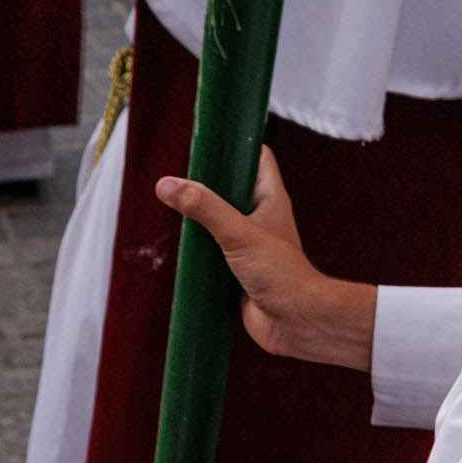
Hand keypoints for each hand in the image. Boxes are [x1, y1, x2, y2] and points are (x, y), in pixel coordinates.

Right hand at [156, 147, 377, 369]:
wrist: (295, 322)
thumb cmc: (280, 273)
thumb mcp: (237, 232)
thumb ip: (203, 207)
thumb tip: (166, 185)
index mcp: (270, 198)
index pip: (256, 157)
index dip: (235, 145)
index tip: (207, 140)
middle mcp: (260, 218)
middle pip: (230, 190)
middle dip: (206, 185)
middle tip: (178, 177)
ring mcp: (249, 245)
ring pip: (218, 224)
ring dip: (198, 222)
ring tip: (172, 210)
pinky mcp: (237, 271)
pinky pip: (213, 255)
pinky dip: (198, 253)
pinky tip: (179, 250)